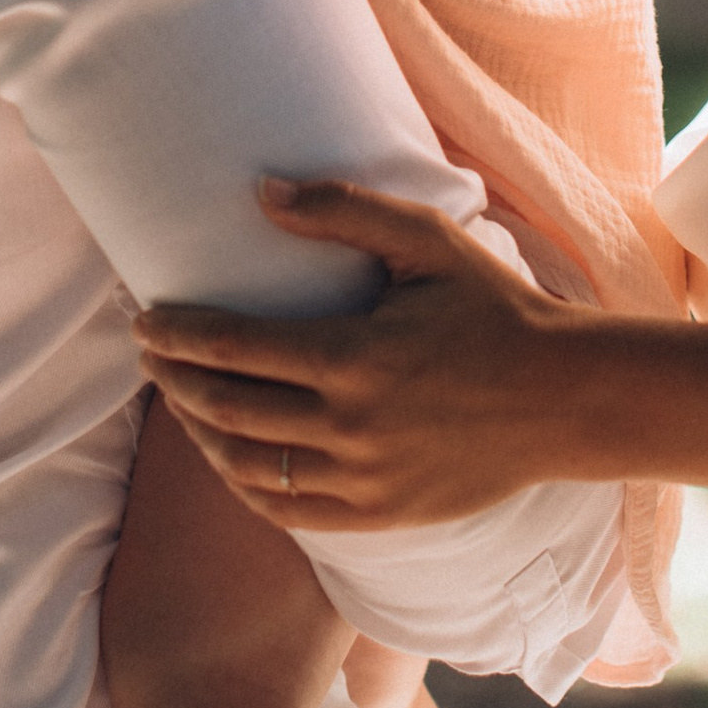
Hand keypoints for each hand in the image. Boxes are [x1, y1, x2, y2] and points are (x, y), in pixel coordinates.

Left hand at [133, 179, 593, 528]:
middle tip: (151, 354)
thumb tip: (261, 192)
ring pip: (246, 467)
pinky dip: (243, 484)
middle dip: (173, 379)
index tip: (145, 321)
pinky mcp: (377, 515)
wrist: (562, 399)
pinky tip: (230, 456)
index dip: (175, 334)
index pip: (231, 347)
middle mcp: (350, 427)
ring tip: (182, 401)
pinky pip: (286, 510)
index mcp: (354, 357)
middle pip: (224, 409)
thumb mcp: (429, 241)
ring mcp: (362, 480)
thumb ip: (344, 209)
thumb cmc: (493, 308)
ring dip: (199, 434)